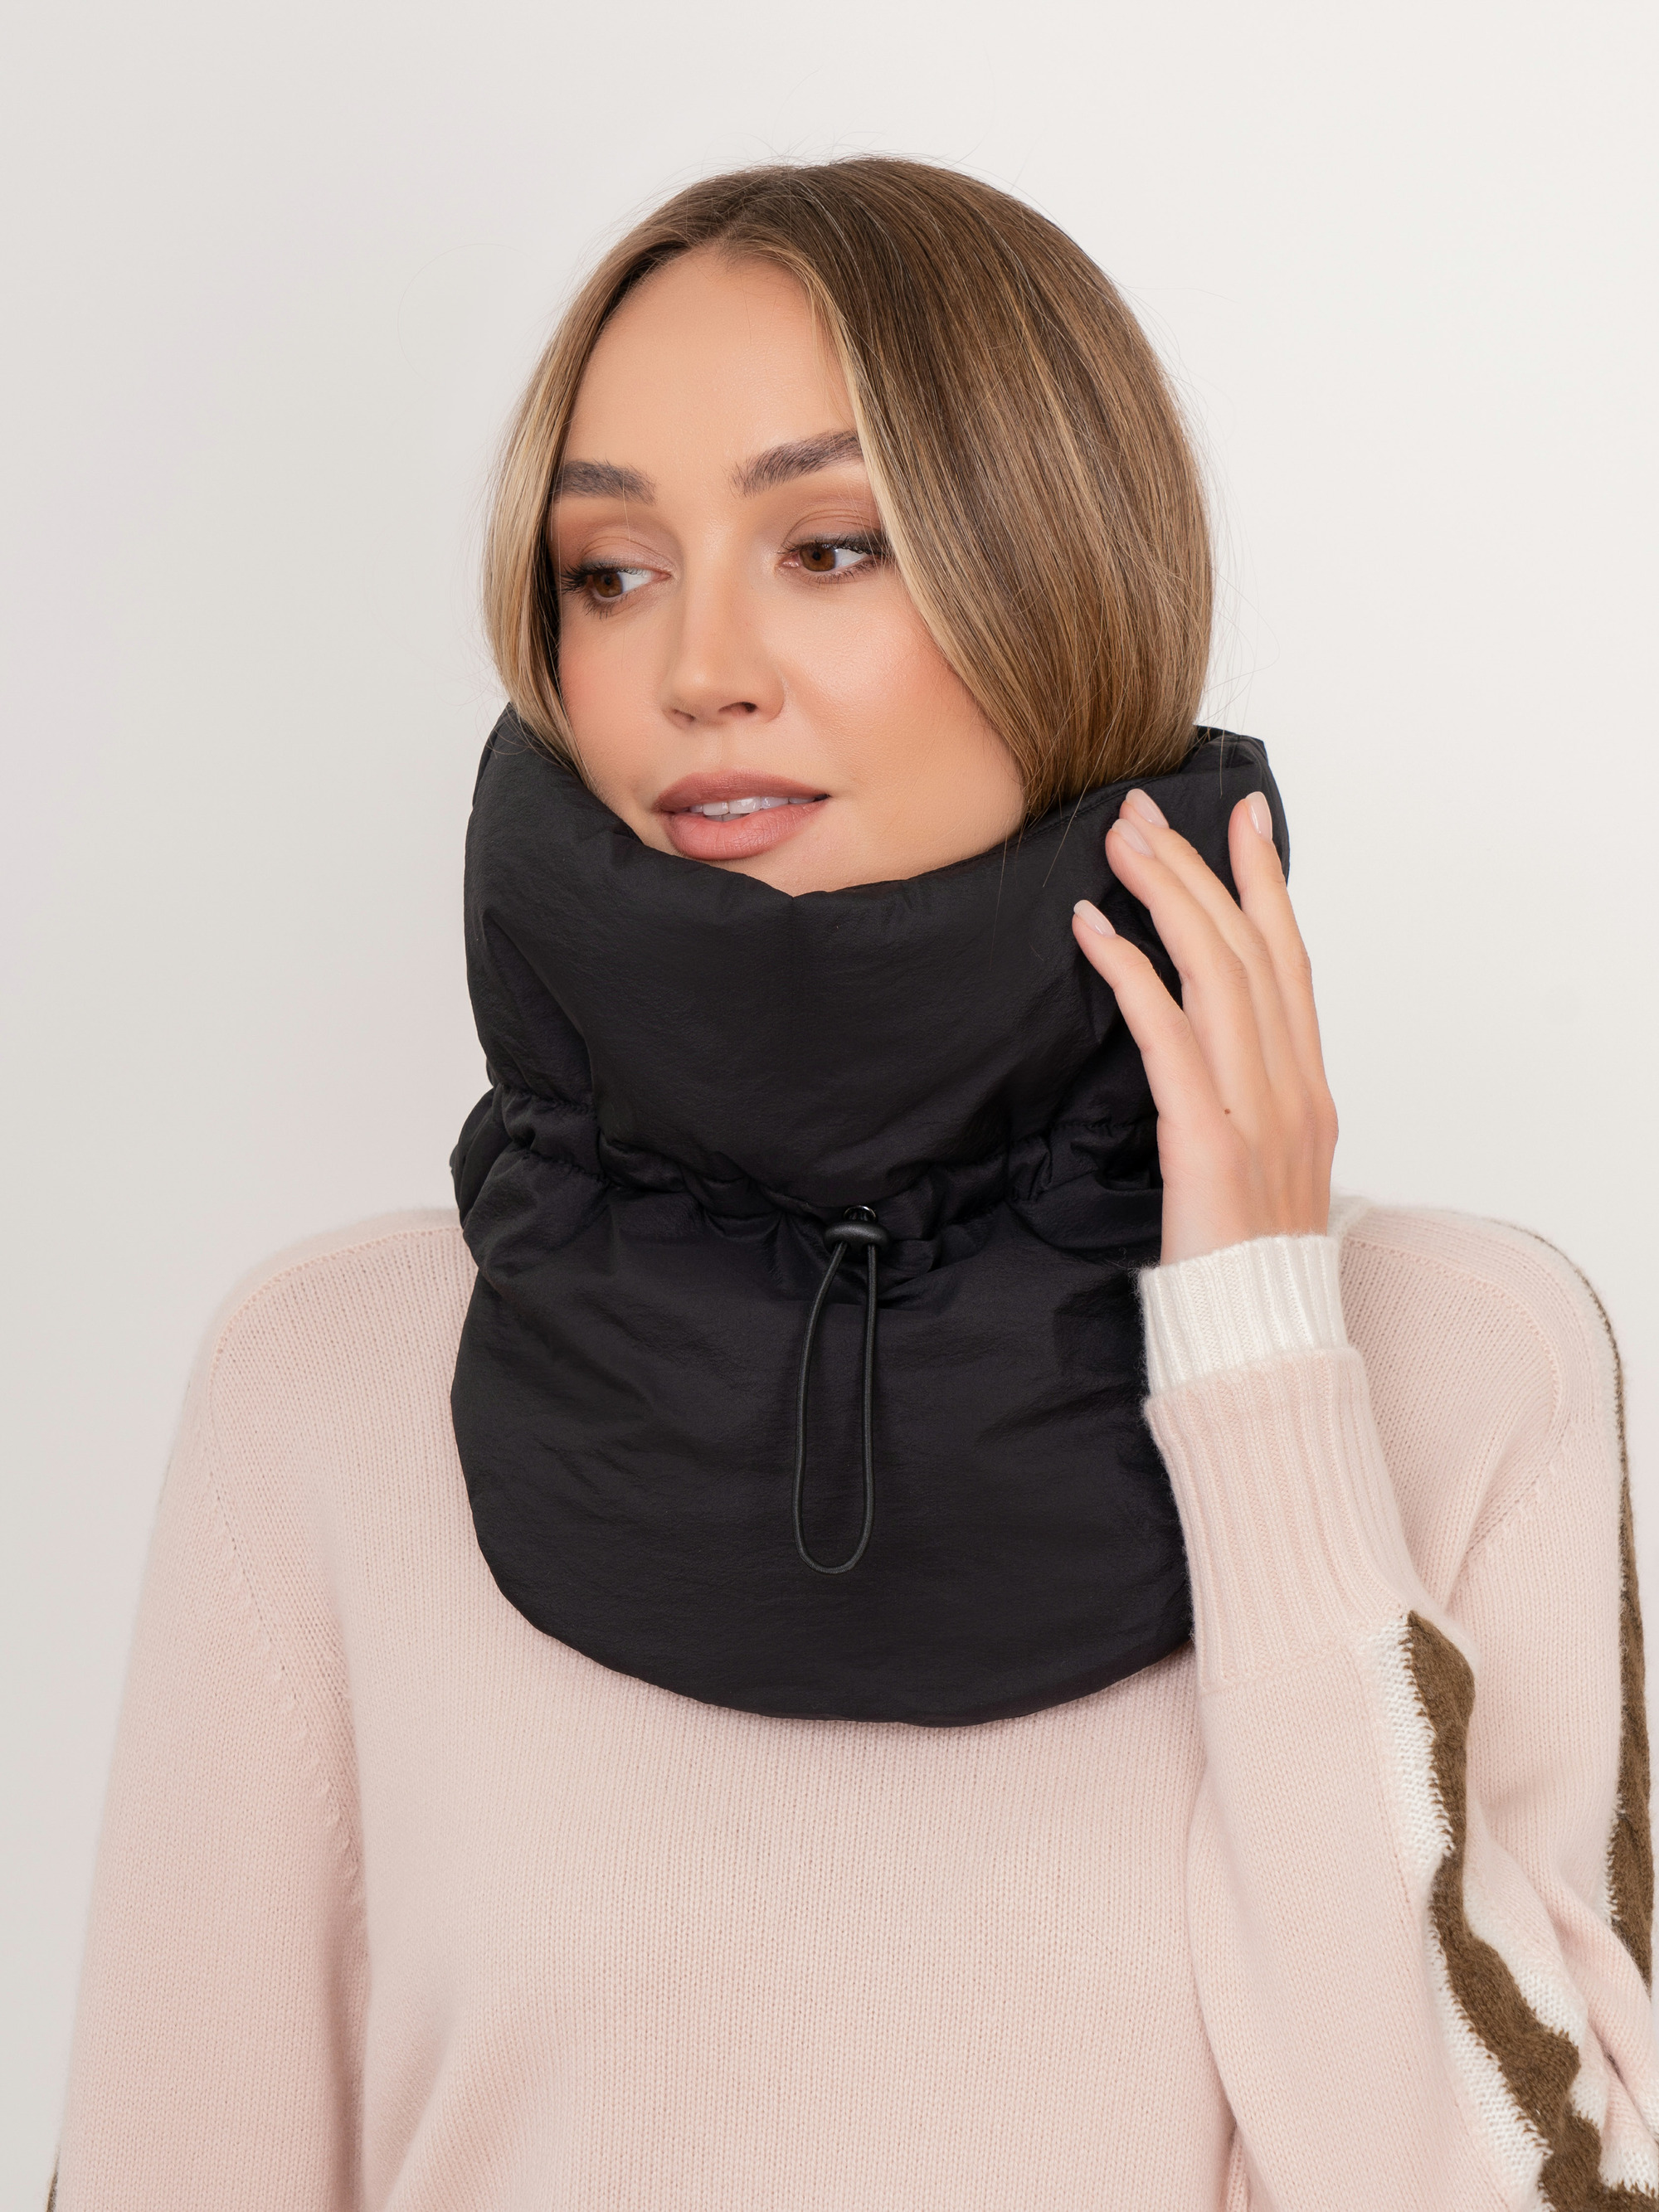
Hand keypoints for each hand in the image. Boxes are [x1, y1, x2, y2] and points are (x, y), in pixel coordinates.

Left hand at [1071, 788, 1337, 1266]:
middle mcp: (1295, 1091)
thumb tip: (1199, 1049)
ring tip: (1118, 846)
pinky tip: (1091, 931)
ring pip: (1218, 974)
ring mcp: (1261, 1116)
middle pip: (1252, 949)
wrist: (1259, 1348)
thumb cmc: (1245, 1269)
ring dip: (1165, 896)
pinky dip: (1130, 973)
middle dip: (1199, 868)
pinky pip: (1168, 1037)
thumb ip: (1242, 1103)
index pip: (1292, 963)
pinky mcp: (1210, 1147)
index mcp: (1310, 1091)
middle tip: (1144, 813)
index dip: (1267, 884)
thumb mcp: (1258, 1171)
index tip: (1245, 818)